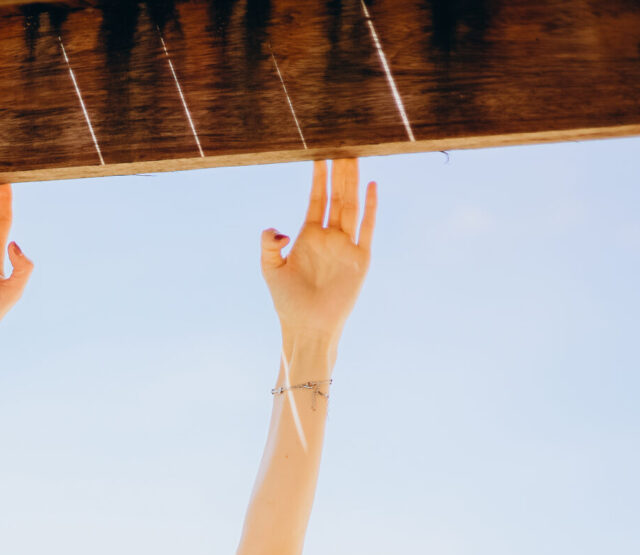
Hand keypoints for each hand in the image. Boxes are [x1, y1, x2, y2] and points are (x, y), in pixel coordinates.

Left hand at [261, 159, 376, 345]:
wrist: (307, 328)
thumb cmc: (287, 302)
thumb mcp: (270, 269)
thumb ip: (268, 244)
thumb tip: (277, 228)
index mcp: (309, 236)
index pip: (317, 198)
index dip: (318, 176)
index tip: (319, 152)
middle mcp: (330, 237)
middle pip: (337, 196)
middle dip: (339, 171)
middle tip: (342, 141)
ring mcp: (346, 246)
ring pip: (352, 205)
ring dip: (353, 181)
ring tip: (355, 154)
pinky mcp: (360, 259)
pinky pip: (367, 228)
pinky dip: (371, 207)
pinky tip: (371, 186)